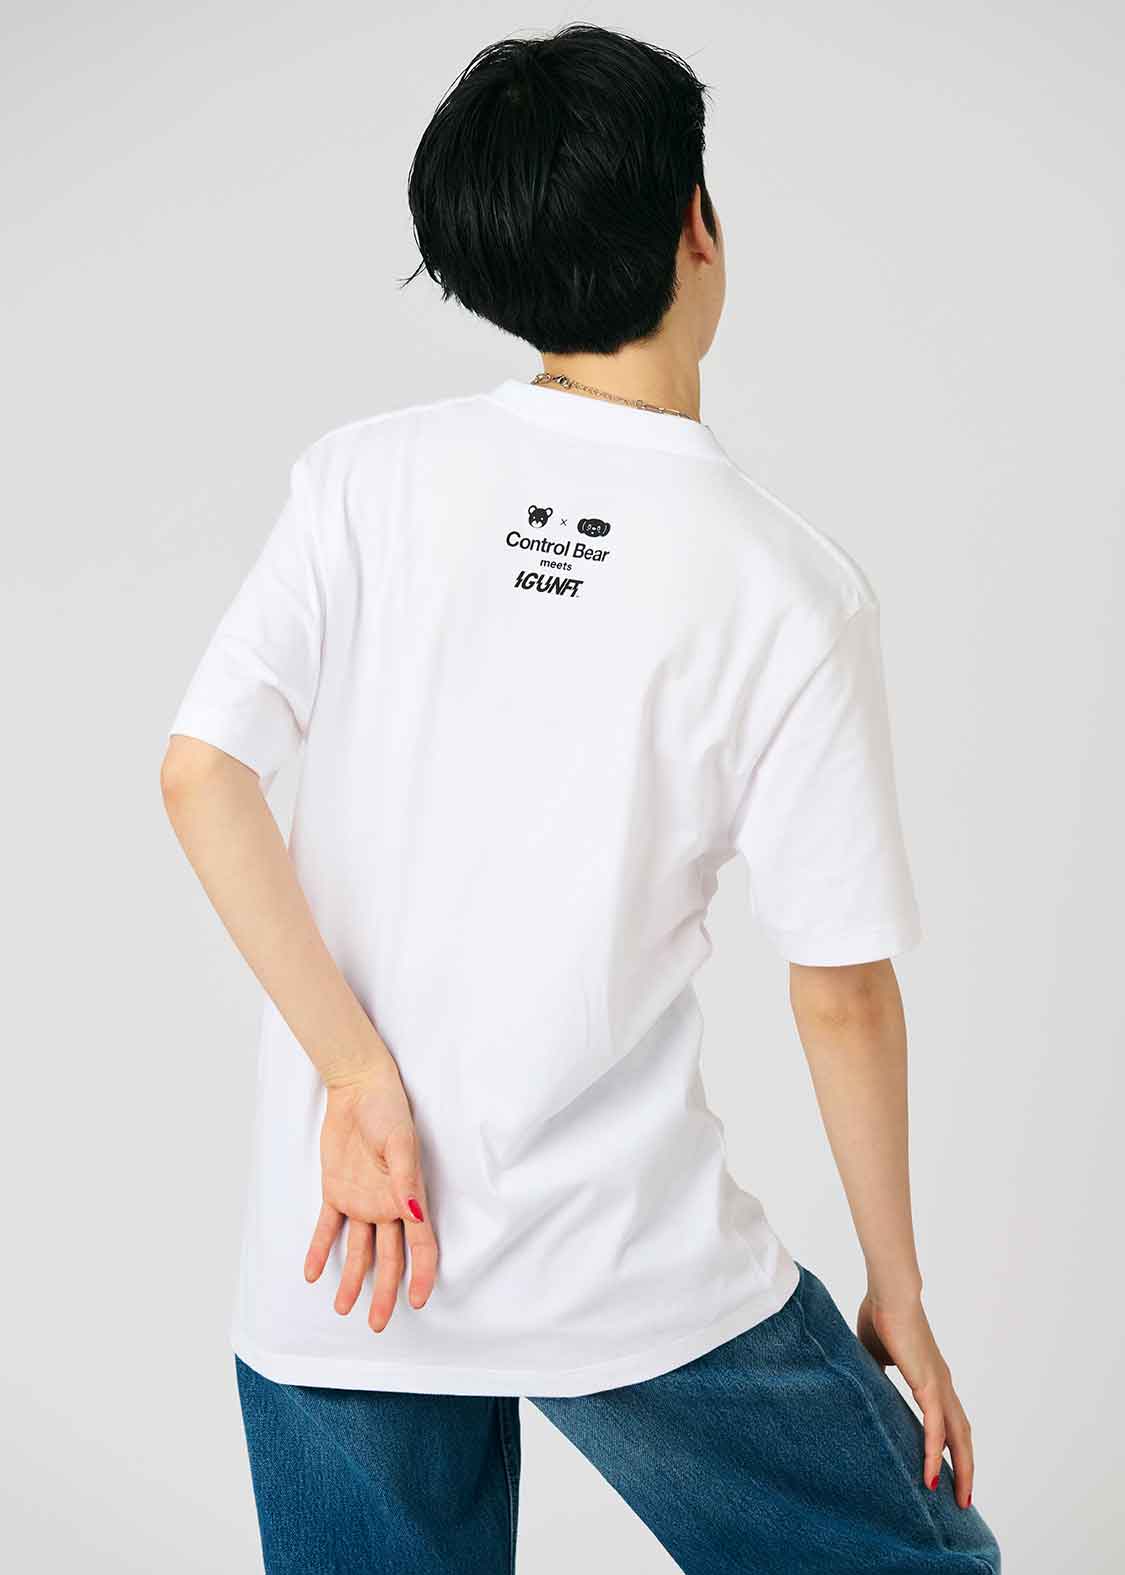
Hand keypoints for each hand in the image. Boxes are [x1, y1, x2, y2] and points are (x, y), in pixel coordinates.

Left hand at [304, 1065, 437, 1331]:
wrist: (357, 1088)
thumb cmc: (387, 1109)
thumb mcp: (400, 1141)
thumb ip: (405, 1179)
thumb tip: (416, 1216)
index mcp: (408, 1196)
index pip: (421, 1244)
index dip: (422, 1274)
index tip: (419, 1301)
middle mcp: (386, 1204)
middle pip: (388, 1257)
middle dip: (385, 1292)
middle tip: (378, 1324)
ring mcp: (361, 1200)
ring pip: (359, 1249)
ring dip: (353, 1279)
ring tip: (343, 1308)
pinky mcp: (336, 1191)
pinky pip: (328, 1227)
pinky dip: (321, 1249)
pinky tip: (313, 1273)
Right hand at [856, 1290, 974, 1507]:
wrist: (889, 1292)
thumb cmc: (881, 1313)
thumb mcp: (877, 1352)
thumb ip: (878, 1370)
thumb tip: (867, 1385)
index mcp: (931, 1377)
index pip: (948, 1420)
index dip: (950, 1446)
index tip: (947, 1470)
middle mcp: (941, 1384)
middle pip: (962, 1436)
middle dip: (965, 1469)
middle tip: (962, 1499)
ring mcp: (938, 1385)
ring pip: (957, 1438)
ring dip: (961, 1470)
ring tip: (958, 1500)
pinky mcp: (928, 1385)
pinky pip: (935, 1429)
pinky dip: (933, 1455)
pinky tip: (929, 1477)